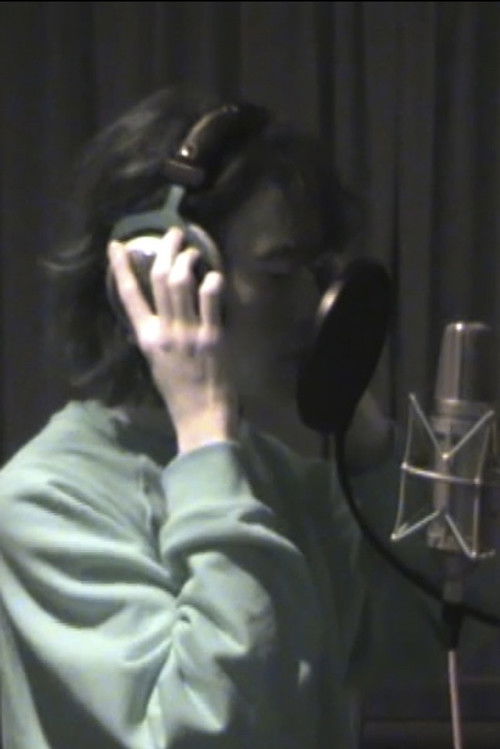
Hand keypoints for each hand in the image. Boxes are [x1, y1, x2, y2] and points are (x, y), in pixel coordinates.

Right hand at [108, 228, 237, 453]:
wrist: (201, 416)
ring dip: (186, 259)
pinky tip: (214, 276)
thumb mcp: (156, 363)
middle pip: (158, 278)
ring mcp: (188, 333)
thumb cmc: (180, 392)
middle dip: (165, 249)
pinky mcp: (213, 337)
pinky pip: (210, 301)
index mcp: (146, 338)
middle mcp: (164, 331)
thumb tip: (156, 314)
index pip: (128, 295)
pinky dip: (212, 282)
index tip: (118, 244)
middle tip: (174, 233)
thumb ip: (156, 336)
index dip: (121, 266)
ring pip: (180, 283)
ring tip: (193, 251)